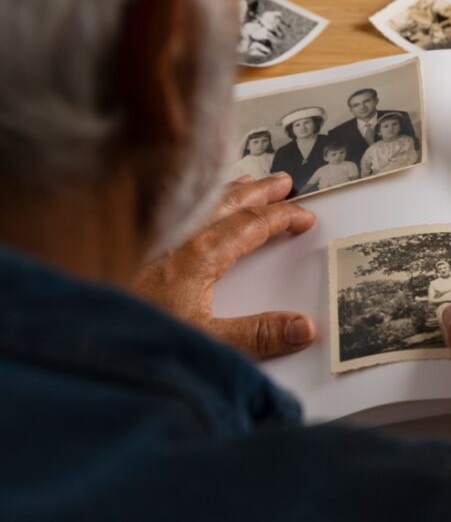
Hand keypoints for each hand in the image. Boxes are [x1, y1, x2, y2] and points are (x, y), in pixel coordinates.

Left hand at [133, 173, 317, 359]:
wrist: (76, 326)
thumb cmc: (132, 328)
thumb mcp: (206, 340)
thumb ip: (257, 335)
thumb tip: (302, 327)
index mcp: (202, 254)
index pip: (253, 225)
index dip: (282, 218)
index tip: (303, 216)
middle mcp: (178, 236)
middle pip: (229, 202)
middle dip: (261, 192)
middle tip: (283, 182)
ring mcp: (154, 235)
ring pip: (201, 200)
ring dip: (230, 189)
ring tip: (247, 181)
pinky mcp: (133, 241)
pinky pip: (175, 206)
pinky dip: (195, 198)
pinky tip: (190, 204)